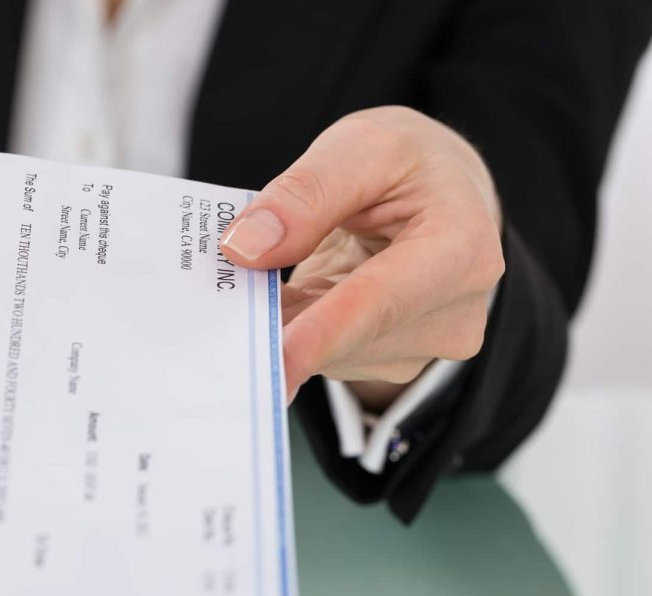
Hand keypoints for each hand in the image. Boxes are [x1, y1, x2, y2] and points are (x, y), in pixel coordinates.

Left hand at [219, 106, 503, 408]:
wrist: (442, 191)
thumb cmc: (410, 163)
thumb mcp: (363, 146)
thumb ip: (306, 192)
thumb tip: (247, 248)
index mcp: (460, 249)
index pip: (379, 302)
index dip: (322, 334)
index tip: (275, 363)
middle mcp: (452, 312)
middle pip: (346, 335)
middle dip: (280, 321)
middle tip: (221, 295)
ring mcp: (423, 344)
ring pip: (327, 352)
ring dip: (284, 321)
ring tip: (263, 275)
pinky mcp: (390, 357)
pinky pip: (322, 353)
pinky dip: (290, 327)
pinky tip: (276, 297)